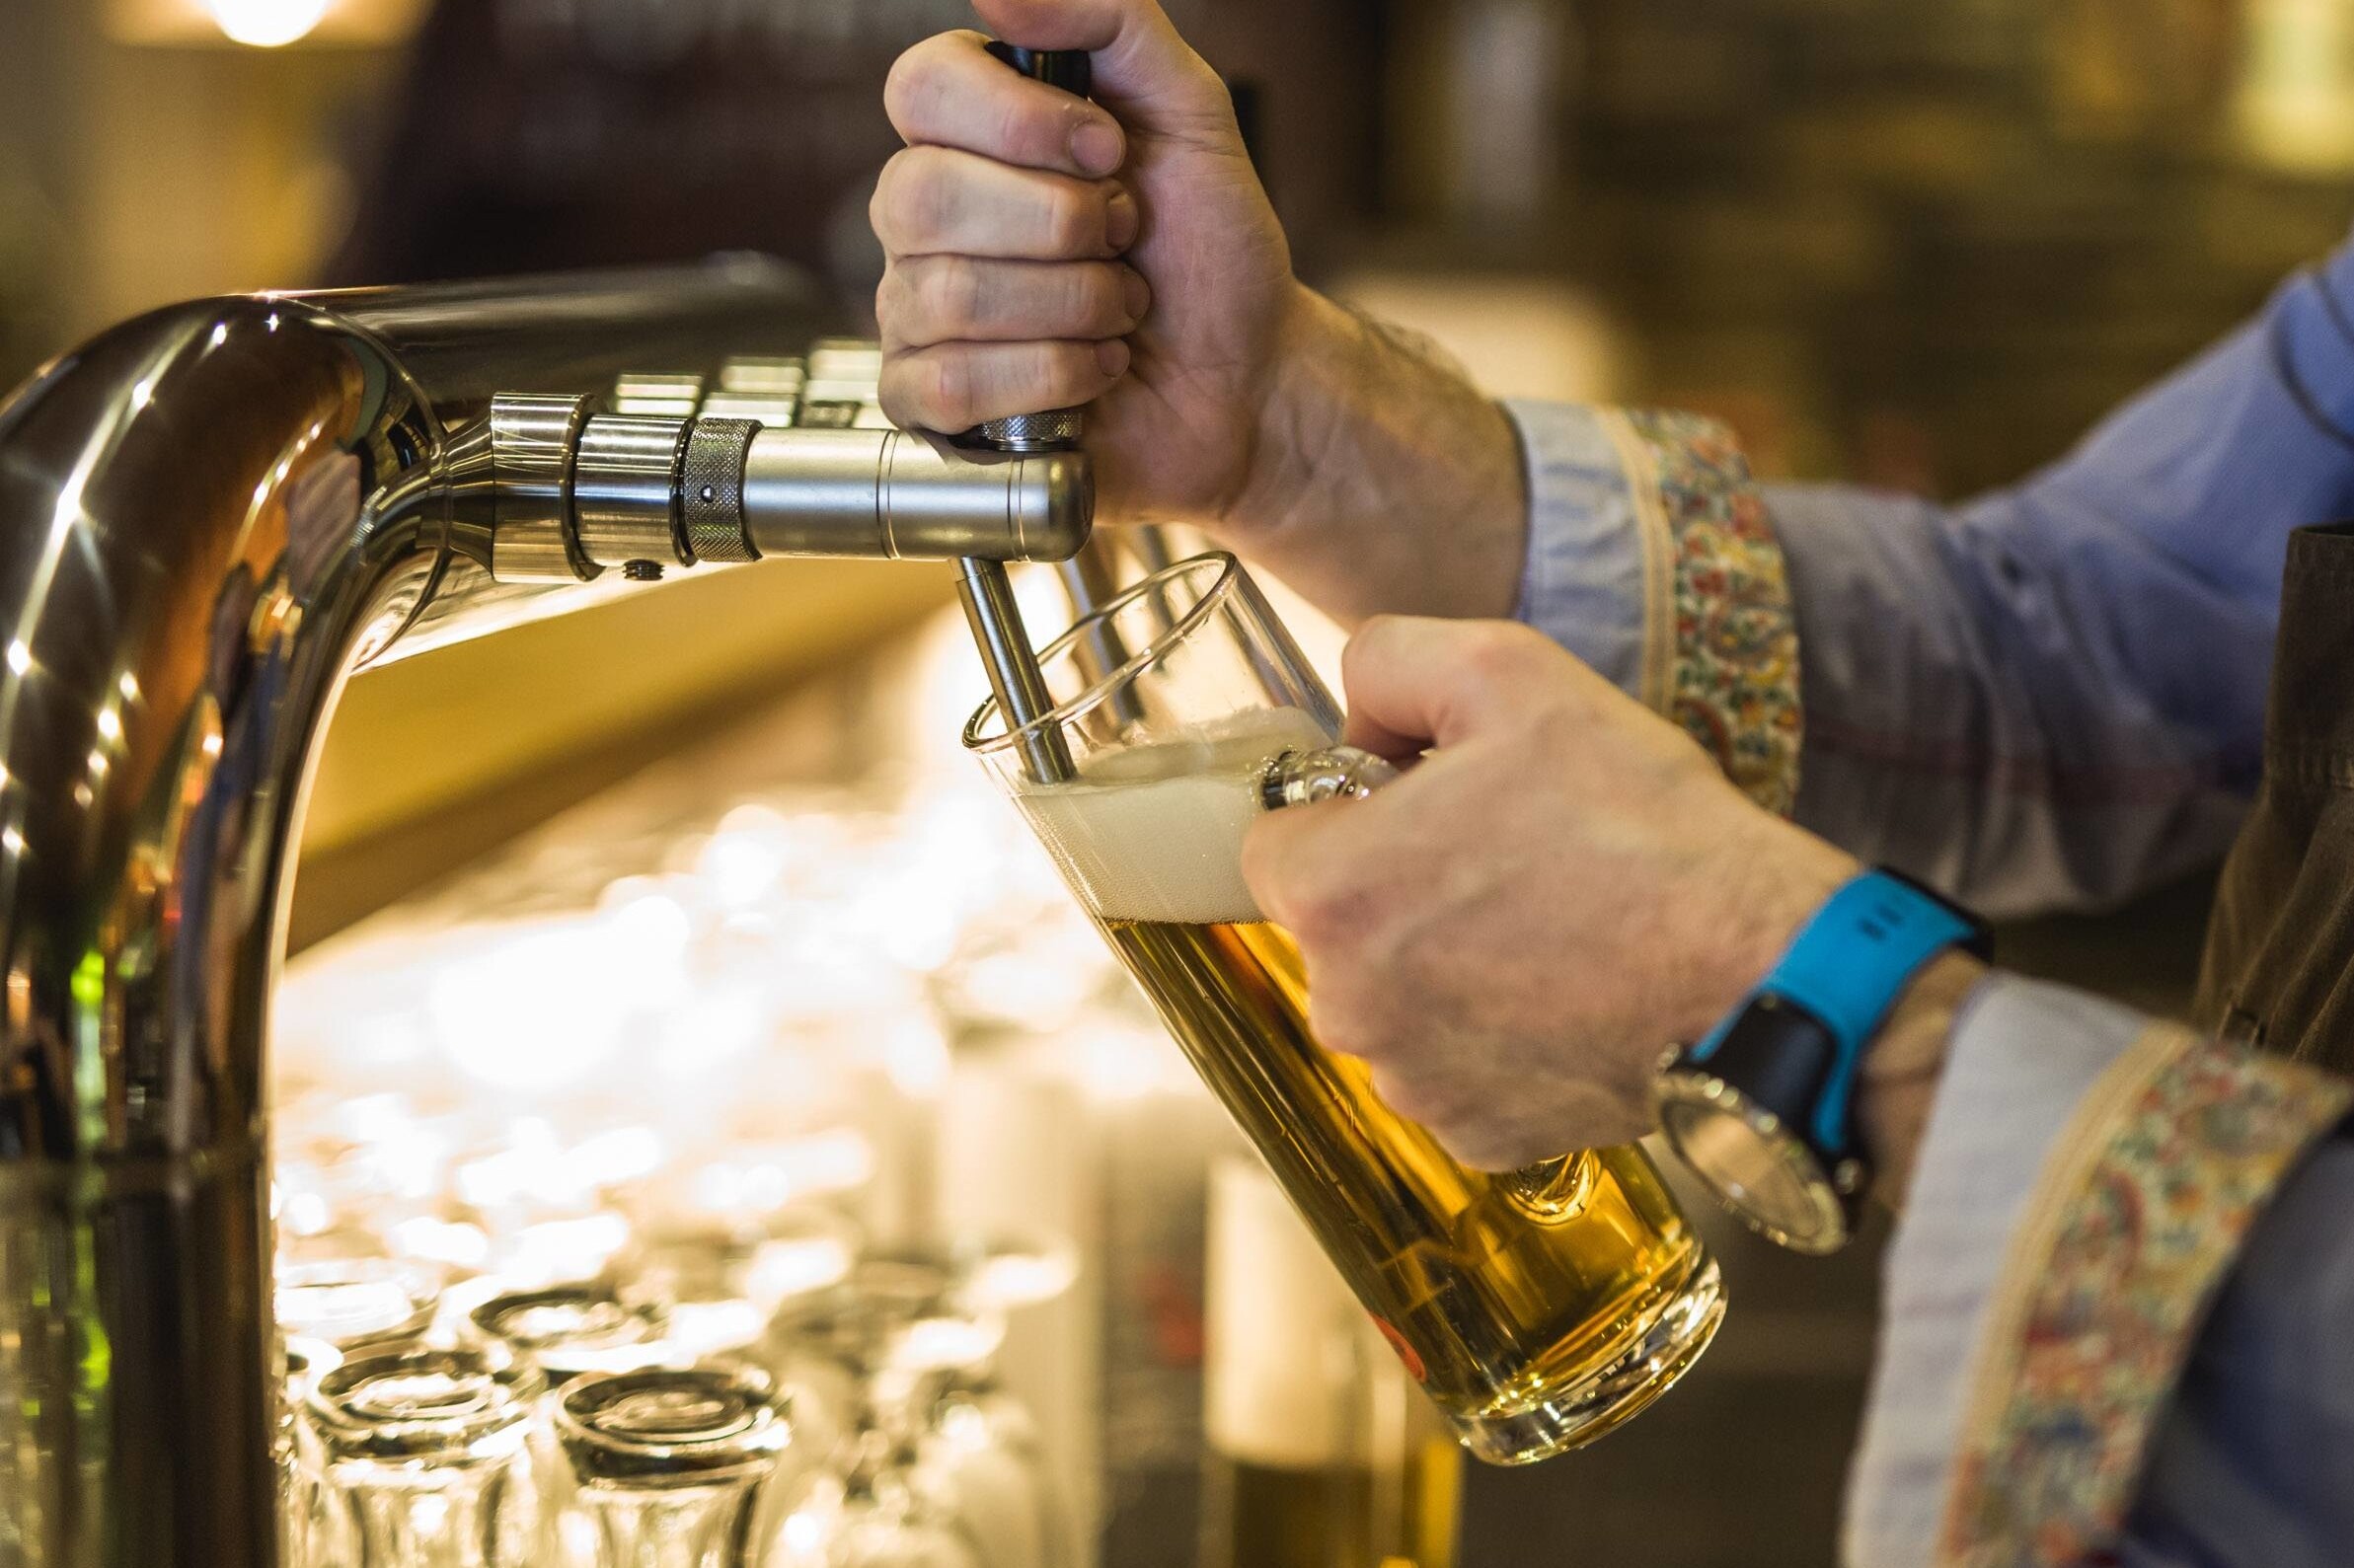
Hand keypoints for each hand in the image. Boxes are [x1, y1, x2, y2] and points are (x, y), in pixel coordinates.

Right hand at [875, 0, 1293, 520]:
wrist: (1247, 380)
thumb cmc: (1211, 253)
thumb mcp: (1190, 110)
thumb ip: (1109, 21)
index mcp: (972, 134)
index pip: (921, 87)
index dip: (1019, 123)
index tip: (1109, 153)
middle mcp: (927, 216)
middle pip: (924, 196)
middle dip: (1062, 227)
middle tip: (1124, 242)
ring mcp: (917, 310)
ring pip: (947, 295)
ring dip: (1075, 307)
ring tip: (1120, 314)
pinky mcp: (929, 402)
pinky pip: (946, 383)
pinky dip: (1051, 377)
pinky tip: (1093, 374)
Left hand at [1240, 618, 1858, 1169]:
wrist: (1764, 971)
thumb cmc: (1637, 823)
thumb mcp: (1507, 671)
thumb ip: (1387, 661)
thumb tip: (1351, 716)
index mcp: (1327, 892)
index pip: (1278, 834)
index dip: (1353, 803)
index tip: (1430, 796)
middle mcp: (1345, 1005)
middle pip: (1338, 920)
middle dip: (1400, 883)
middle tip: (1511, 851)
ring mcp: (1411, 1082)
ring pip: (1398, 995)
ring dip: (1449, 960)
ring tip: (1555, 921)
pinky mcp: (1478, 1136)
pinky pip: (1459, 1063)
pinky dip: (1501, 1032)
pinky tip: (1573, 991)